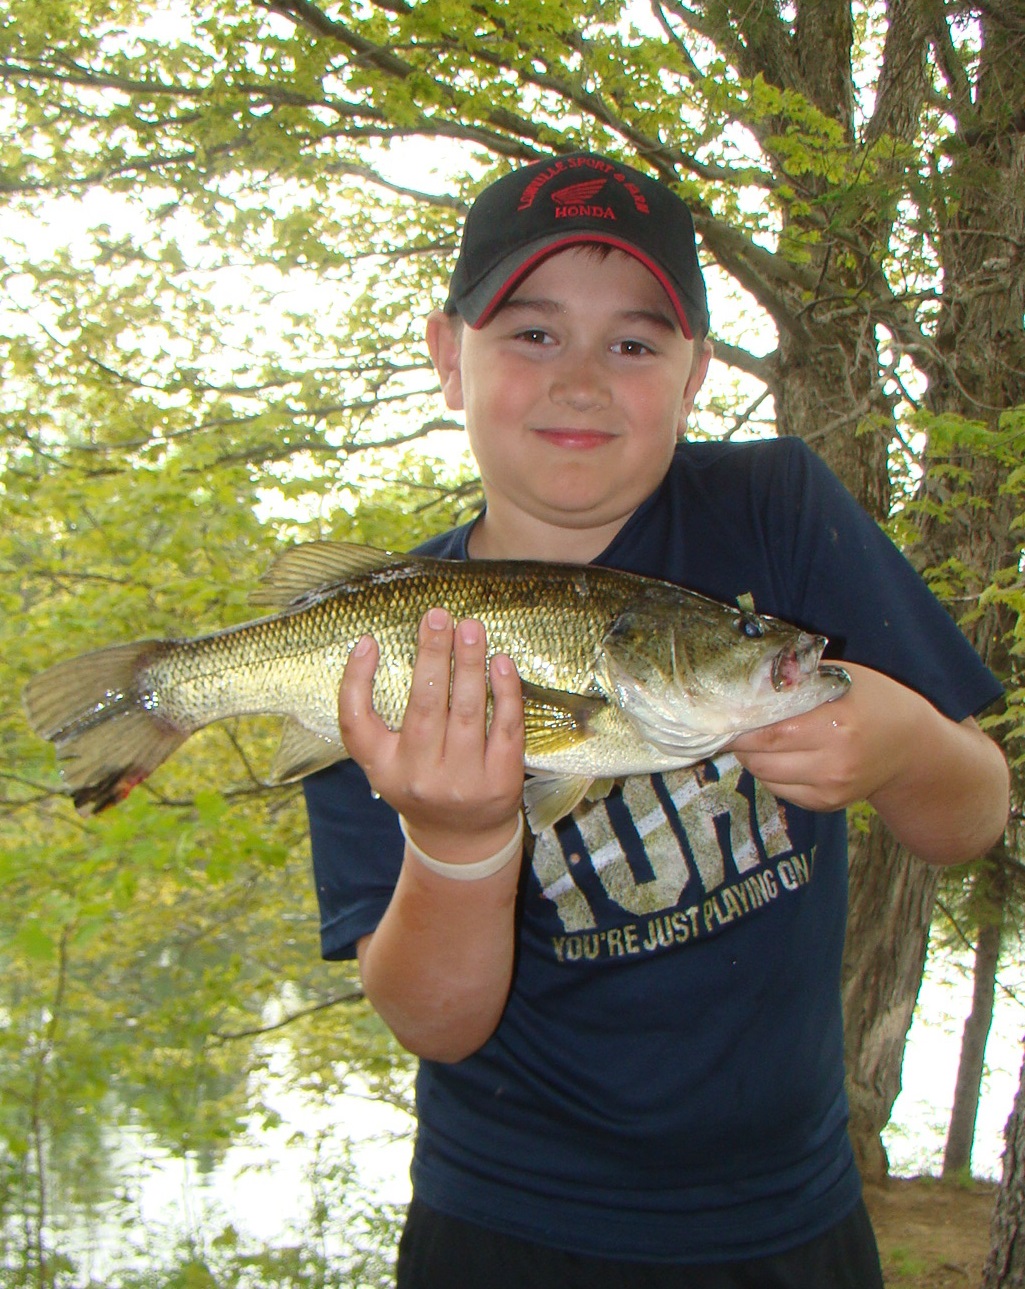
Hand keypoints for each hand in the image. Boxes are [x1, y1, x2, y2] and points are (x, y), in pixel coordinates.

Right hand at [338, 607, 524, 862]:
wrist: (461, 839)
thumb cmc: (419, 782)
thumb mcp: (384, 759)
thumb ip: (373, 715)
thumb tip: (366, 647)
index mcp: (383, 768)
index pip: (355, 725)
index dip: (356, 681)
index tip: (368, 641)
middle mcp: (419, 777)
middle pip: (423, 707)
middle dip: (432, 656)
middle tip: (438, 615)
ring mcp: (462, 782)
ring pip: (466, 712)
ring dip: (470, 664)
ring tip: (471, 627)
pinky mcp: (500, 781)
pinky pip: (505, 727)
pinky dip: (505, 692)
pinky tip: (501, 663)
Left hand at [728, 663, 922, 812]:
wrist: (912, 746)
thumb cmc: (873, 701)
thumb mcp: (841, 679)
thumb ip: (797, 681)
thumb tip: (748, 683)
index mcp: (836, 725)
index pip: (769, 732)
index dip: (740, 724)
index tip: (726, 712)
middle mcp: (834, 763)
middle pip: (761, 758)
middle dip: (740, 742)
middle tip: (735, 724)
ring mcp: (831, 788)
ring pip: (765, 777)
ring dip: (752, 757)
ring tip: (758, 738)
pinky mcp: (828, 804)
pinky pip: (780, 790)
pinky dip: (771, 773)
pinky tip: (781, 755)